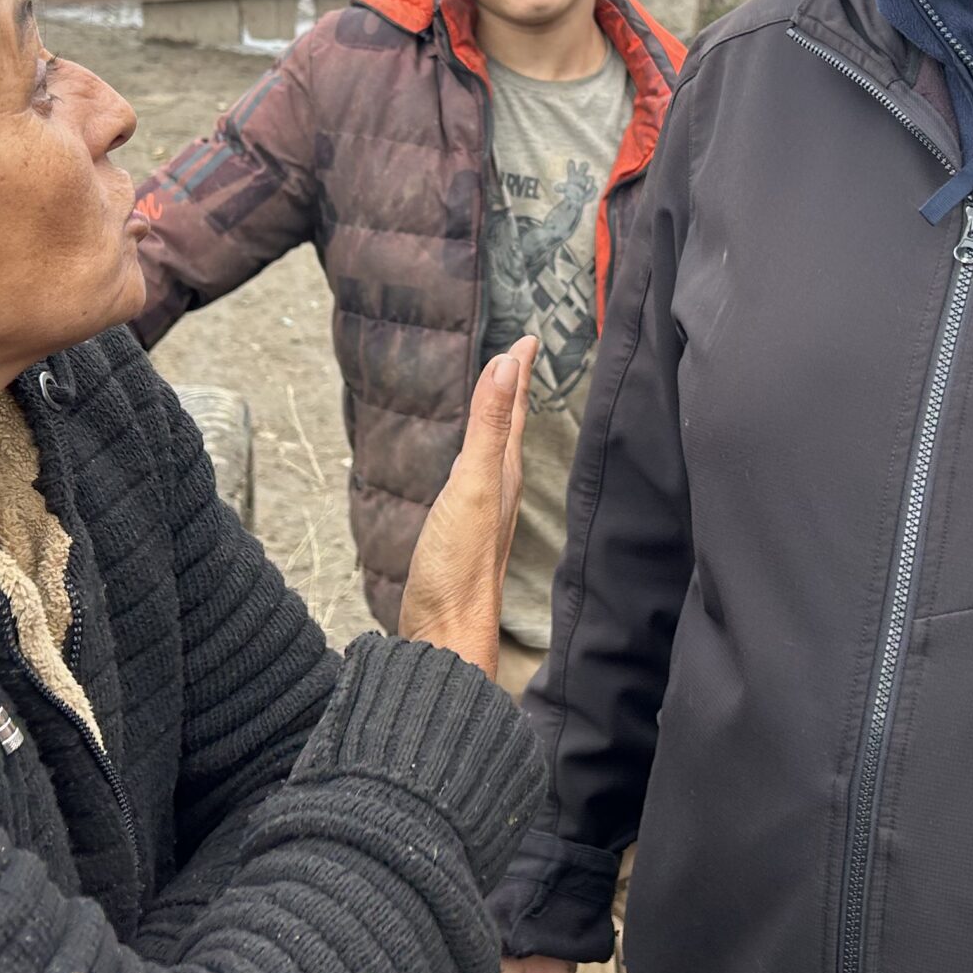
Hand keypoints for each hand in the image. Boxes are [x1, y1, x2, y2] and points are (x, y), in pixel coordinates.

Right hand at [399, 336, 533, 676]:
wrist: (446, 635)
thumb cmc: (458, 567)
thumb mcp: (472, 485)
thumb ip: (486, 426)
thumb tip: (504, 365)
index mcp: (502, 474)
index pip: (512, 410)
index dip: (516, 372)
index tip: (526, 337)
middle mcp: (498, 491)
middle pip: (508, 428)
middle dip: (511, 390)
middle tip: (516, 355)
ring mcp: (481, 515)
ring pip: (494, 455)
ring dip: (497, 422)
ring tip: (498, 399)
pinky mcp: (461, 535)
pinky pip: (474, 481)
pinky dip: (475, 458)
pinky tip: (468, 467)